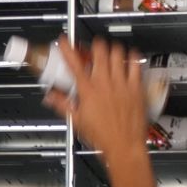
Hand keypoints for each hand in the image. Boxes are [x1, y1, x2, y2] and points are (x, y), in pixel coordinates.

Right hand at [44, 38, 149, 161]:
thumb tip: (50, 97)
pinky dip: (132, 57)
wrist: (124, 145)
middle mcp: (105, 83)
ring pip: (118, 53)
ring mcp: (122, 83)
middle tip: (92, 46)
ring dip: (112, 48)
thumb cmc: (102, 136)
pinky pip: (136, 64)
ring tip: (110, 50)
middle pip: (99, 51)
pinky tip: (129, 57)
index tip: (65, 40)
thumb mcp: (76, 120)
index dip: (67, 48)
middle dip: (94, 44)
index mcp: (88, 91)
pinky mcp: (136, 87)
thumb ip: (62, 104)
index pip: (74, 63)